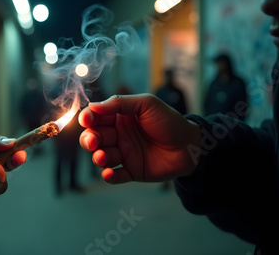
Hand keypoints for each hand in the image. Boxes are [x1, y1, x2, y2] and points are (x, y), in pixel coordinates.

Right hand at [78, 94, 200, 183]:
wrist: (191, 146)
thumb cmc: (170, 121)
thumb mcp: (146, 104)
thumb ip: (120, 103)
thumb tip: (93, 105)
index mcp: (120, 118)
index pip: (96, 118)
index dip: (88, 119)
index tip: (87, 120)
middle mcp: (119, 135)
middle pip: (94, 138)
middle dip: (89, 139)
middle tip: (93, 141)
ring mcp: (125, 154)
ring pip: (101, 157)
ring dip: (98, 157)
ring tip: (103, 157)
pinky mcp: (132, 171)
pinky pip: (115, 176)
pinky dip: (109, 176)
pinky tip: (109, 173)